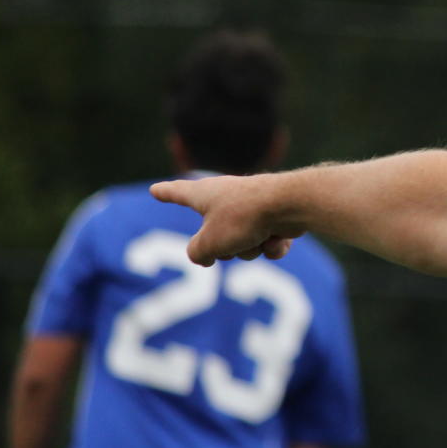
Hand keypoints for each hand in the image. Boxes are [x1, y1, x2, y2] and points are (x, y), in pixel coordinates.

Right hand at [150, 175, 304, 266]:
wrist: (290, 205)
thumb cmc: (243, 217)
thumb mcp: (208, 242)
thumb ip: (197, 253)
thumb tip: (206, 257)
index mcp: (204, 194)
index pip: (177, 193)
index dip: (166, 193)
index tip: (155, 190)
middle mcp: (227, 198)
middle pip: (214, 237)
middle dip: (225, 247)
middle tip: (234, 236)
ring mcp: (252, 208)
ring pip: (242, 246)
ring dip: (250, 248)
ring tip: (257, 235)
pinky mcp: (275, 217)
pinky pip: (266, 245)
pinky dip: (272, 246)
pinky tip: (278, 238)